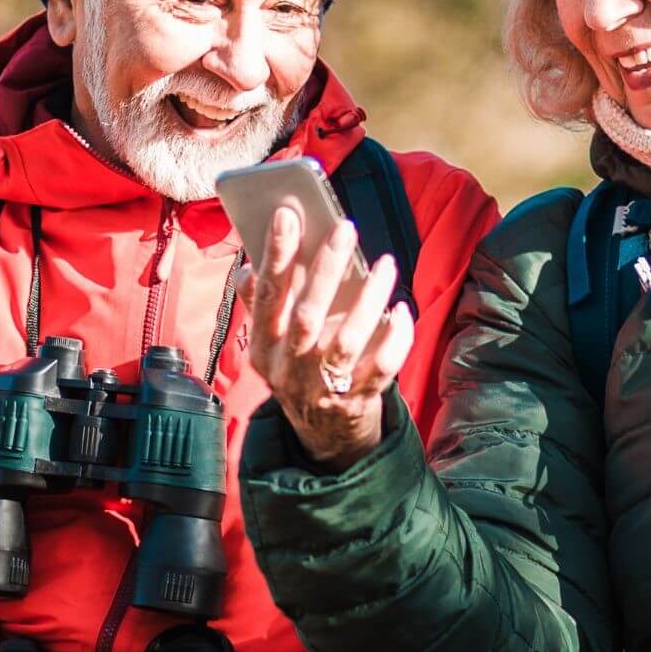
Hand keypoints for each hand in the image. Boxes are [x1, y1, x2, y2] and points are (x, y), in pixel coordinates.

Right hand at [236, 206, 413, 471]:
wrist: (322, 437)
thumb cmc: (298, 368)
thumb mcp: (270, 343)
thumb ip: (261, 304)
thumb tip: (249, 266)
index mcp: (263, 347)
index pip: (267, 295)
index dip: (275, 255)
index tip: (286, 214)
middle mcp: (289, 368)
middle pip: (308, 315)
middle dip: (326, 268)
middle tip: (345, 227)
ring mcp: (323, 387)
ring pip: (348, 339)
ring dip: (368, 297)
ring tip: (384, 263)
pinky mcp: (357, 401)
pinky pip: (381, 368)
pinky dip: (395, 338)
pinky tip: (401, 310)